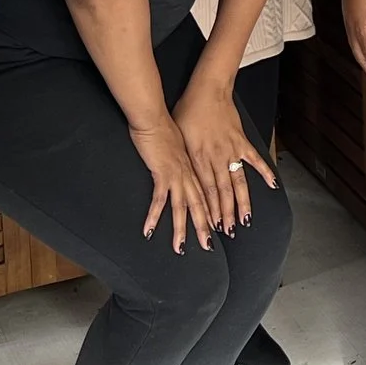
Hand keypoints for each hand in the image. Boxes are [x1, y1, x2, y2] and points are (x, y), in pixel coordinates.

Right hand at [127, 117, 211, 252]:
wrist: (155, 117)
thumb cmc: (165, 127)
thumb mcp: (180, 144)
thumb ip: (182, 157)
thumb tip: (181, 164)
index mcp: (194, 167)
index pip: (206, 195)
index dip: (212, 212)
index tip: (217, 228)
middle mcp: (189, 173)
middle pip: (199, 205)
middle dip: (204, 227)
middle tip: (208, 246)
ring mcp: (177, 174)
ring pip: (182, 207)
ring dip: (182, 229)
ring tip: (181, 247)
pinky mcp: (162, 173)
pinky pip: (158, 200)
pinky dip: (153, 216)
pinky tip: (148, 231)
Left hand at [174, 85, 275, 232]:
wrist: (207, 90)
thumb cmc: (187, 111)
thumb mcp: (177, 136)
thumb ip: (182, 158)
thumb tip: (178, 176)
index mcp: (198, 158)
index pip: (205, 191)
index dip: (209, 210)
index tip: (211, 227)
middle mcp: (216, 158)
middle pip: (222, 192)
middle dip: (225, 214)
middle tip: (227, 232)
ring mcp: (231, 150)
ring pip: (238, 182)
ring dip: (241, 202)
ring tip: (244, 221)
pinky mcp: (241, 141)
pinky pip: (255, 159)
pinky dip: (264, 172)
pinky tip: (272, 185)